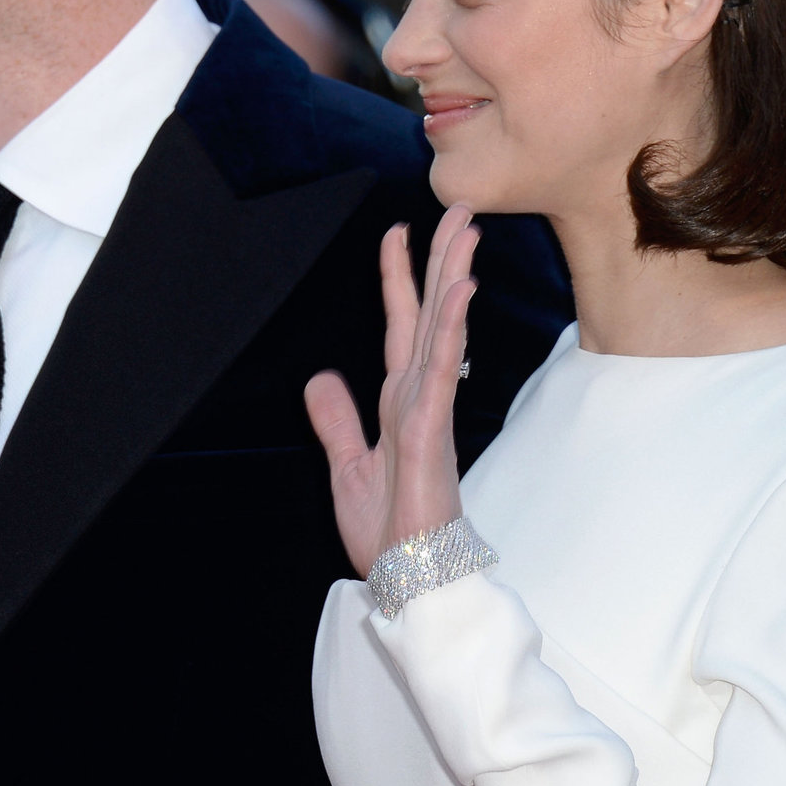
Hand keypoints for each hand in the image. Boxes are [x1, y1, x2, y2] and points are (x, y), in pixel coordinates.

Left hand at [305, 206, 477, 577]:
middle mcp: (418, 395)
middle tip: (461, 209)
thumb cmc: (388, 531)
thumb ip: (337, 420)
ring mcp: (429, 408)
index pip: (400, 326)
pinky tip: (459, 291)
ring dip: (452, 276)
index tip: (399, 232)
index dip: (399, 279)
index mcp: (400, 401)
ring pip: (441, 327)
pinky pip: (441, 367)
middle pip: (430, 313)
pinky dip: (449, 327)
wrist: (406, 577)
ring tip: (465, 230)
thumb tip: (320, 379)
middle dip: (441, 259)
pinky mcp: (431, 428)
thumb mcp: (346, 465)